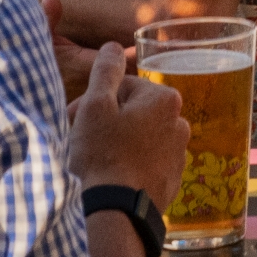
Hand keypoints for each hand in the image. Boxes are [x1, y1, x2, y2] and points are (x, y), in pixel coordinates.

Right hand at [62, 40, 185, 207]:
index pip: (123, 88)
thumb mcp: (95, 107)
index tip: (76, 119)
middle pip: (133, 113)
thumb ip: (105, 72)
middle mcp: (180, 121)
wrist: (117, 210)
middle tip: (79, 140)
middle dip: (106, 122)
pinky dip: (129, 165)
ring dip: (117, 143)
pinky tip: (111, 178)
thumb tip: (112, 46)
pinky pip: (147, 162)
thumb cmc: (103, 154)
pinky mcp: (173, 178)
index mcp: (165, 98)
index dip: (95, 102)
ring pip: (140, 137)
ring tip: (94, 162)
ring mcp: (179, 152)